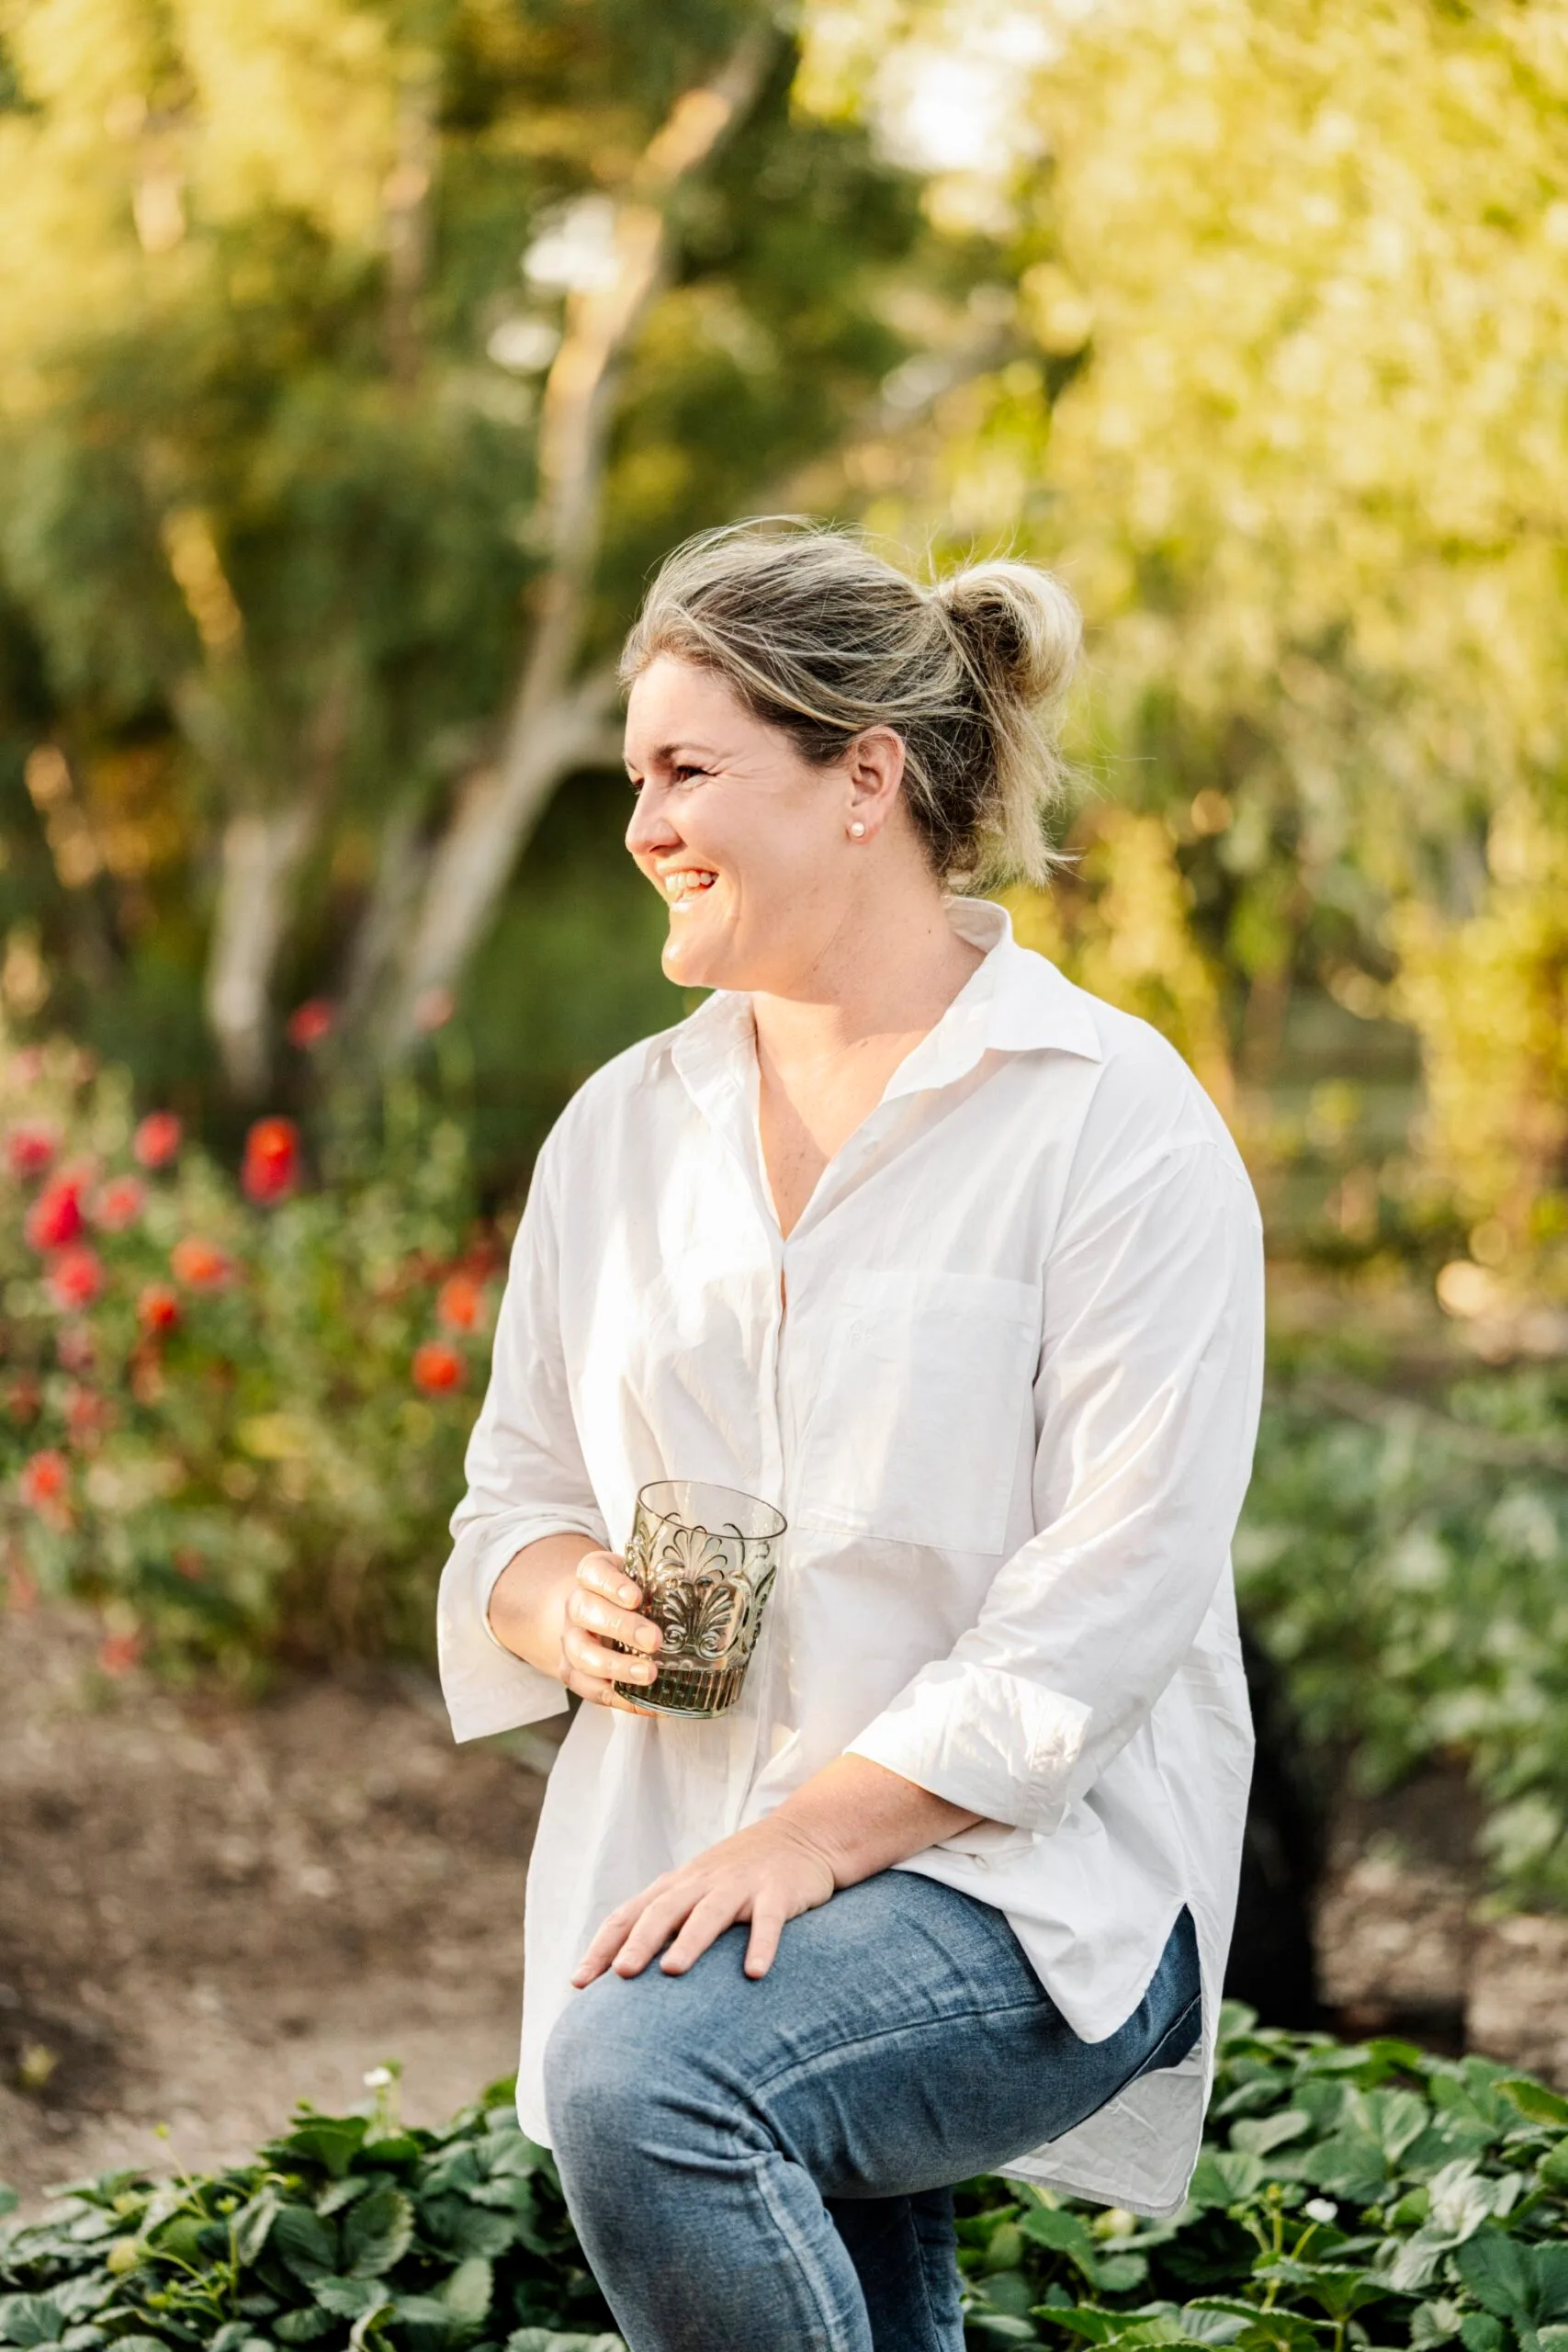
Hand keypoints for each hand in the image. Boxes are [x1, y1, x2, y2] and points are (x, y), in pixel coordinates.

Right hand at [558, 1547, 662, 1711]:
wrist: (589, 1613)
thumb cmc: (624, 1595)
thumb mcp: (639, 1578)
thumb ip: (659, 1583)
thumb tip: (707, 1595)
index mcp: (591, 1576)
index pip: (593, 1572)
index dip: (612, 1585)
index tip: (636, 1597)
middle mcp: (576, 1606)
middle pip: (586, 1612)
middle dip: (621, 1627)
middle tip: (654, 1640)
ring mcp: (570, 1640)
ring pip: (580, 1654)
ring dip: (616, 1667)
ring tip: (649, 1674)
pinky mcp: (573, 1671)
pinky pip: (589, 1689)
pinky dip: (619, 1698)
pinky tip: (647, 1703)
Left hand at [572, 1816, 836, 1984]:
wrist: (803, 1834)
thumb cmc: (738, 1875)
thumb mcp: (696, 1890)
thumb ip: (663, 1921)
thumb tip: (619, 1973)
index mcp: (677, 1887)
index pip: (630, 1915)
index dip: (603, 1947)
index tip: (579, 1982)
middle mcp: (702, 1883)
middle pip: (664, 1911)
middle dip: (640, 1942)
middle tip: (621, 1975)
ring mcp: (740, 1885)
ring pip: (710, 1912)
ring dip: (691, 1940)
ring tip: (673, 1970)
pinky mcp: (778, 1891)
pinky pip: (768, 1919)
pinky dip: (761, 1944)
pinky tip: (754, 1973)